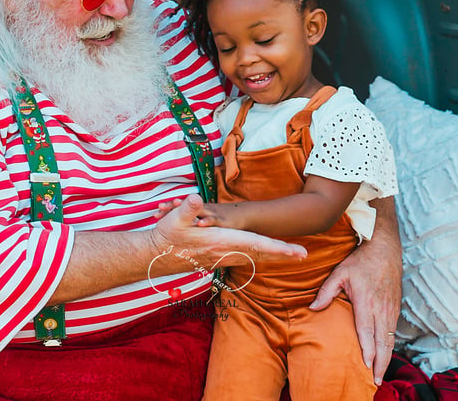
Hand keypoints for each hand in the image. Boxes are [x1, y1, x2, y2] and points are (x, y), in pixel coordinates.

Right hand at [151, 194, 304, 271]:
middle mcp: (226, 254)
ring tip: (290, 255)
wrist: (154, 256)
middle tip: (303, 254)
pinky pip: (244, 260)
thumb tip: (195, 198)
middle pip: (261, 254)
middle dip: (282, 254)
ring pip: (254, 258)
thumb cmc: (165, 236)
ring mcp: (222, 259)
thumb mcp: (174, 219)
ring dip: (272, 256)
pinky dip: (257, 257)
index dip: (279, 248)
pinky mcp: (217, 260)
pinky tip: (263, 256)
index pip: (257, 245)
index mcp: (222, 243)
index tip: (298, 252)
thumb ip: (187, 209)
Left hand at [310, 225, 401, 384]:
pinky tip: (385, 356)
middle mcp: (381, 308)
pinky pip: (393, 332)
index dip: (368, 352)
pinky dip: (390, 347)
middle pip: (382, 342)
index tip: (366, 367)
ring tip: (380, 376)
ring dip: (386, 359)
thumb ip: (326, 291)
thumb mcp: (340, 272)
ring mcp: (390, 308)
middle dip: (380, 364)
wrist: (385, 247)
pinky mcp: (395, 307)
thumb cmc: (360, 260)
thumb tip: (312, 309)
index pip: (367, 332)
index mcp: (366, 301)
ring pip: (390, 339)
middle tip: (375, 382)